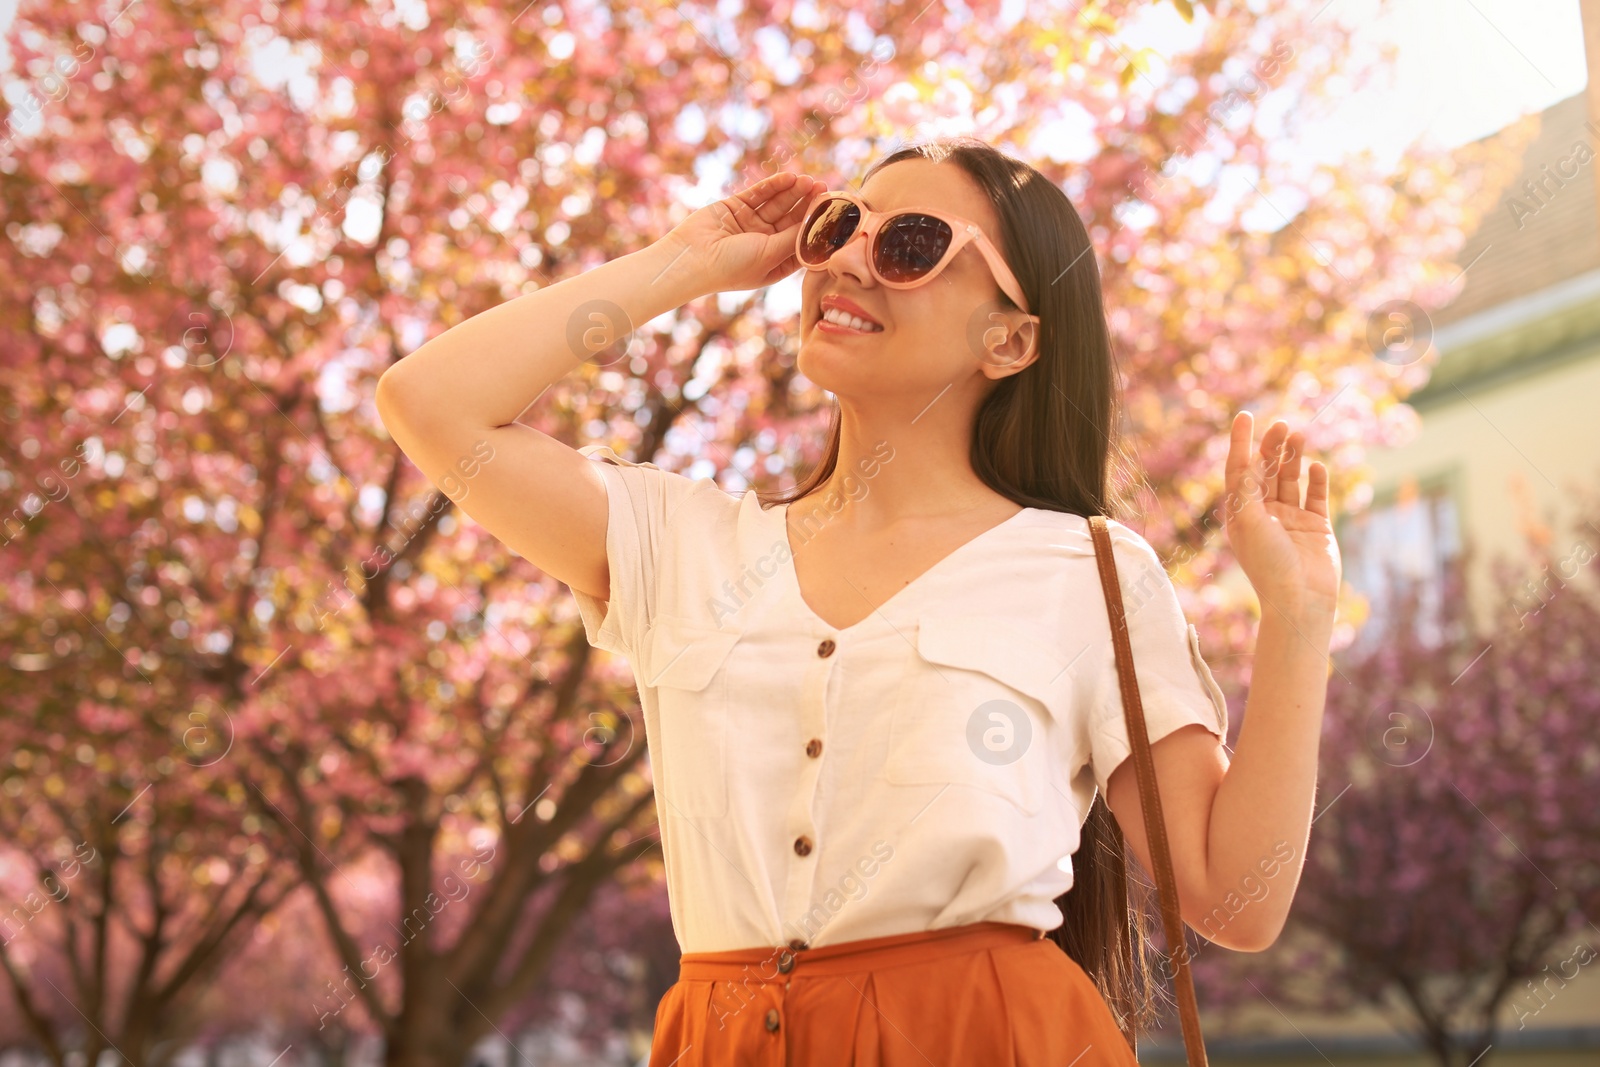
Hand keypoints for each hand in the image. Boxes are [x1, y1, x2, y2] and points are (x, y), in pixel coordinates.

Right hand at [655, 172, 825, 297]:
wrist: (690, 258)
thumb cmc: (731, 267)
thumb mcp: (769, 255)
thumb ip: (794, 237)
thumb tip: (819, 224)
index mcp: (775, 263)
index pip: (803, 243)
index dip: (818, 229)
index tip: (835, 215)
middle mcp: (765, 244)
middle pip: (793, 221)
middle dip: (808, 206)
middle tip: (825, 190)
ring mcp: (751, 224)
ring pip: (779, 204)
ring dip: (794, 192)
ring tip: (810, 181)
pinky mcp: (738, 207)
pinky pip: (761, 194)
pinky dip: (775, 185)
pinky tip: (790, 178)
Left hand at [1222, 411, 1341, 624]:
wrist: (1301, 599)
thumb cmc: (1268, 564)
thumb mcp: (1250, 522)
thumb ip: (1247, 489)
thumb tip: (1246, 458)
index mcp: (1241, 515)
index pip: (1239, 471)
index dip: (1241, 443)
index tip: (1245, 416)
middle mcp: (1264, 515)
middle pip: (1266, 471)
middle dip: (1272, 447)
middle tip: (1282, 425)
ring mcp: (1292, 520)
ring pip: (1291, 480)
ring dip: (1294, 458)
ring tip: (1299, 435)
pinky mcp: (1317, 526)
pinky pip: (1317, 496)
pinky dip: (1317, 480)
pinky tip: (1317, 466)